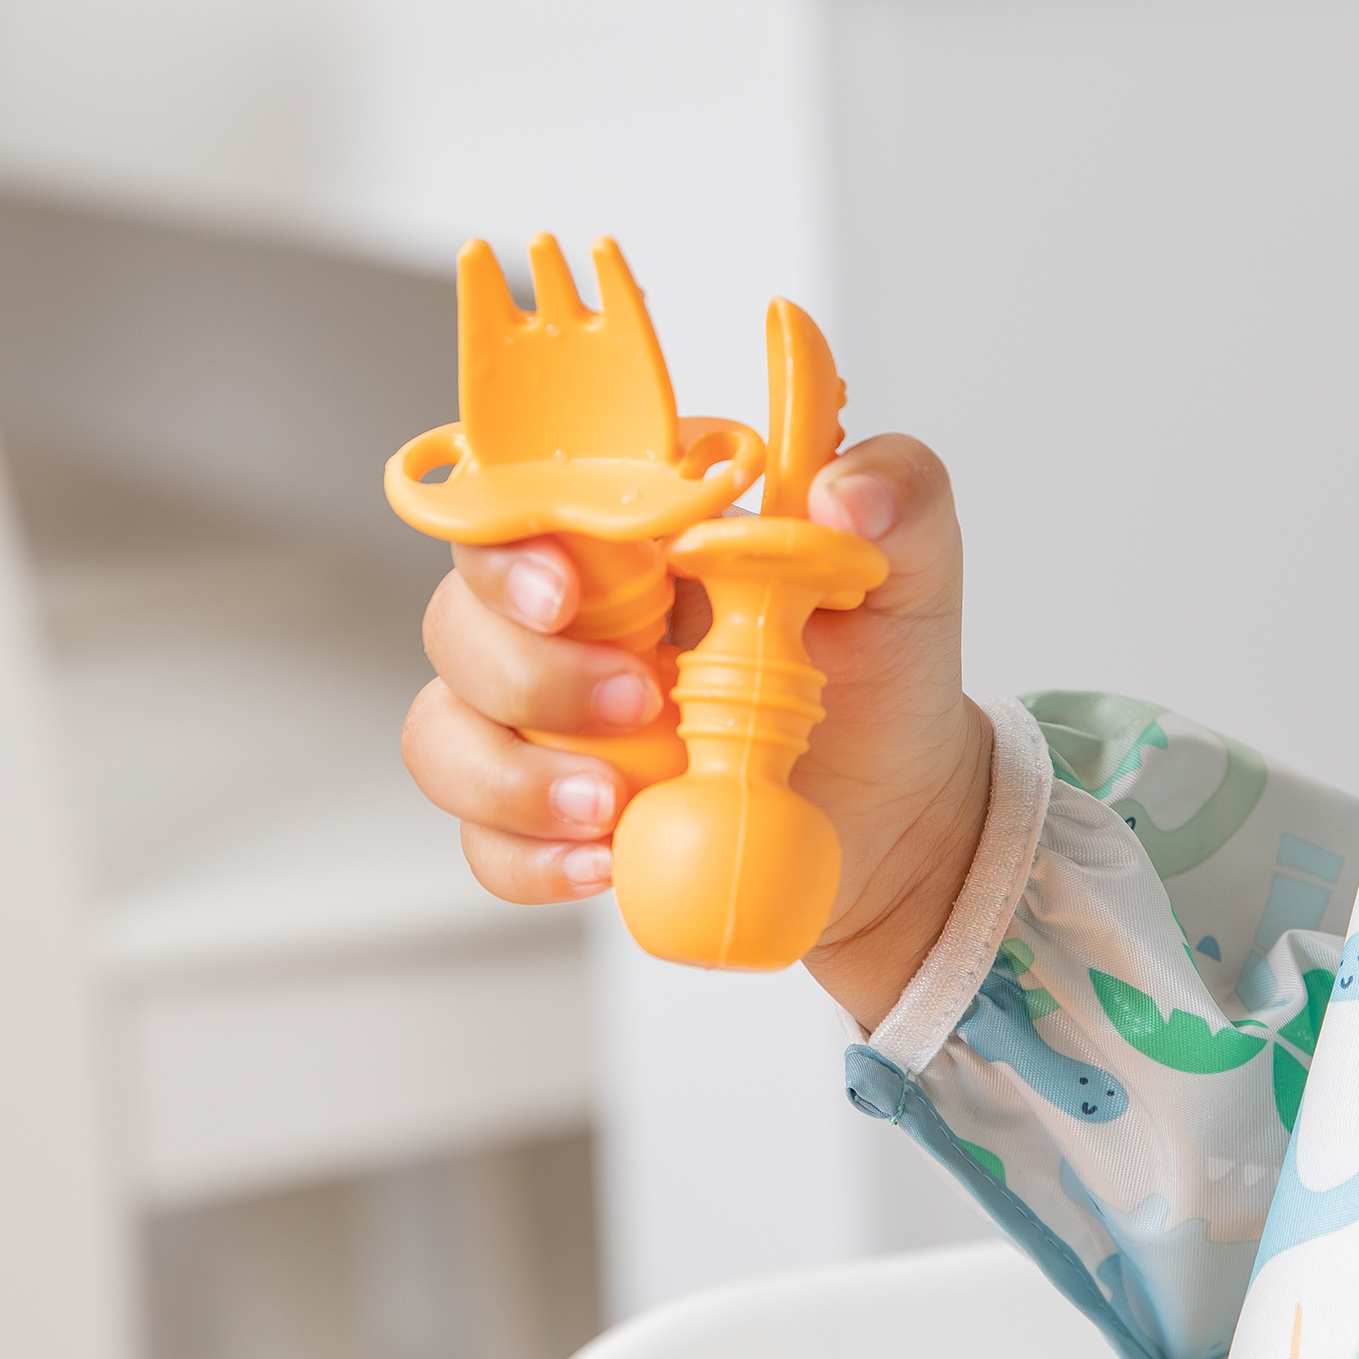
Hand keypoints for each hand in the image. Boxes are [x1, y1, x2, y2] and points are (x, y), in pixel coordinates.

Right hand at [401, 435, 992, 1027]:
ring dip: (513, 776)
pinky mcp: (551, 814)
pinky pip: (484, 841)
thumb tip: (845, 494)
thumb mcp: (913, 573)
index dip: (518, 545)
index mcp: (635, 535)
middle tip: (641, 708)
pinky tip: (604, 863)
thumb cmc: (883, 675)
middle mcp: (571, 619)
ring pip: (446, 731)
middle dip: (531, 672)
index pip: (525, 503)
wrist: (896, 816)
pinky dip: (528, 858)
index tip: (568, 592)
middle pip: (461, 618)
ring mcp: (548, 720)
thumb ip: (898, 497)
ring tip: (613, 807)